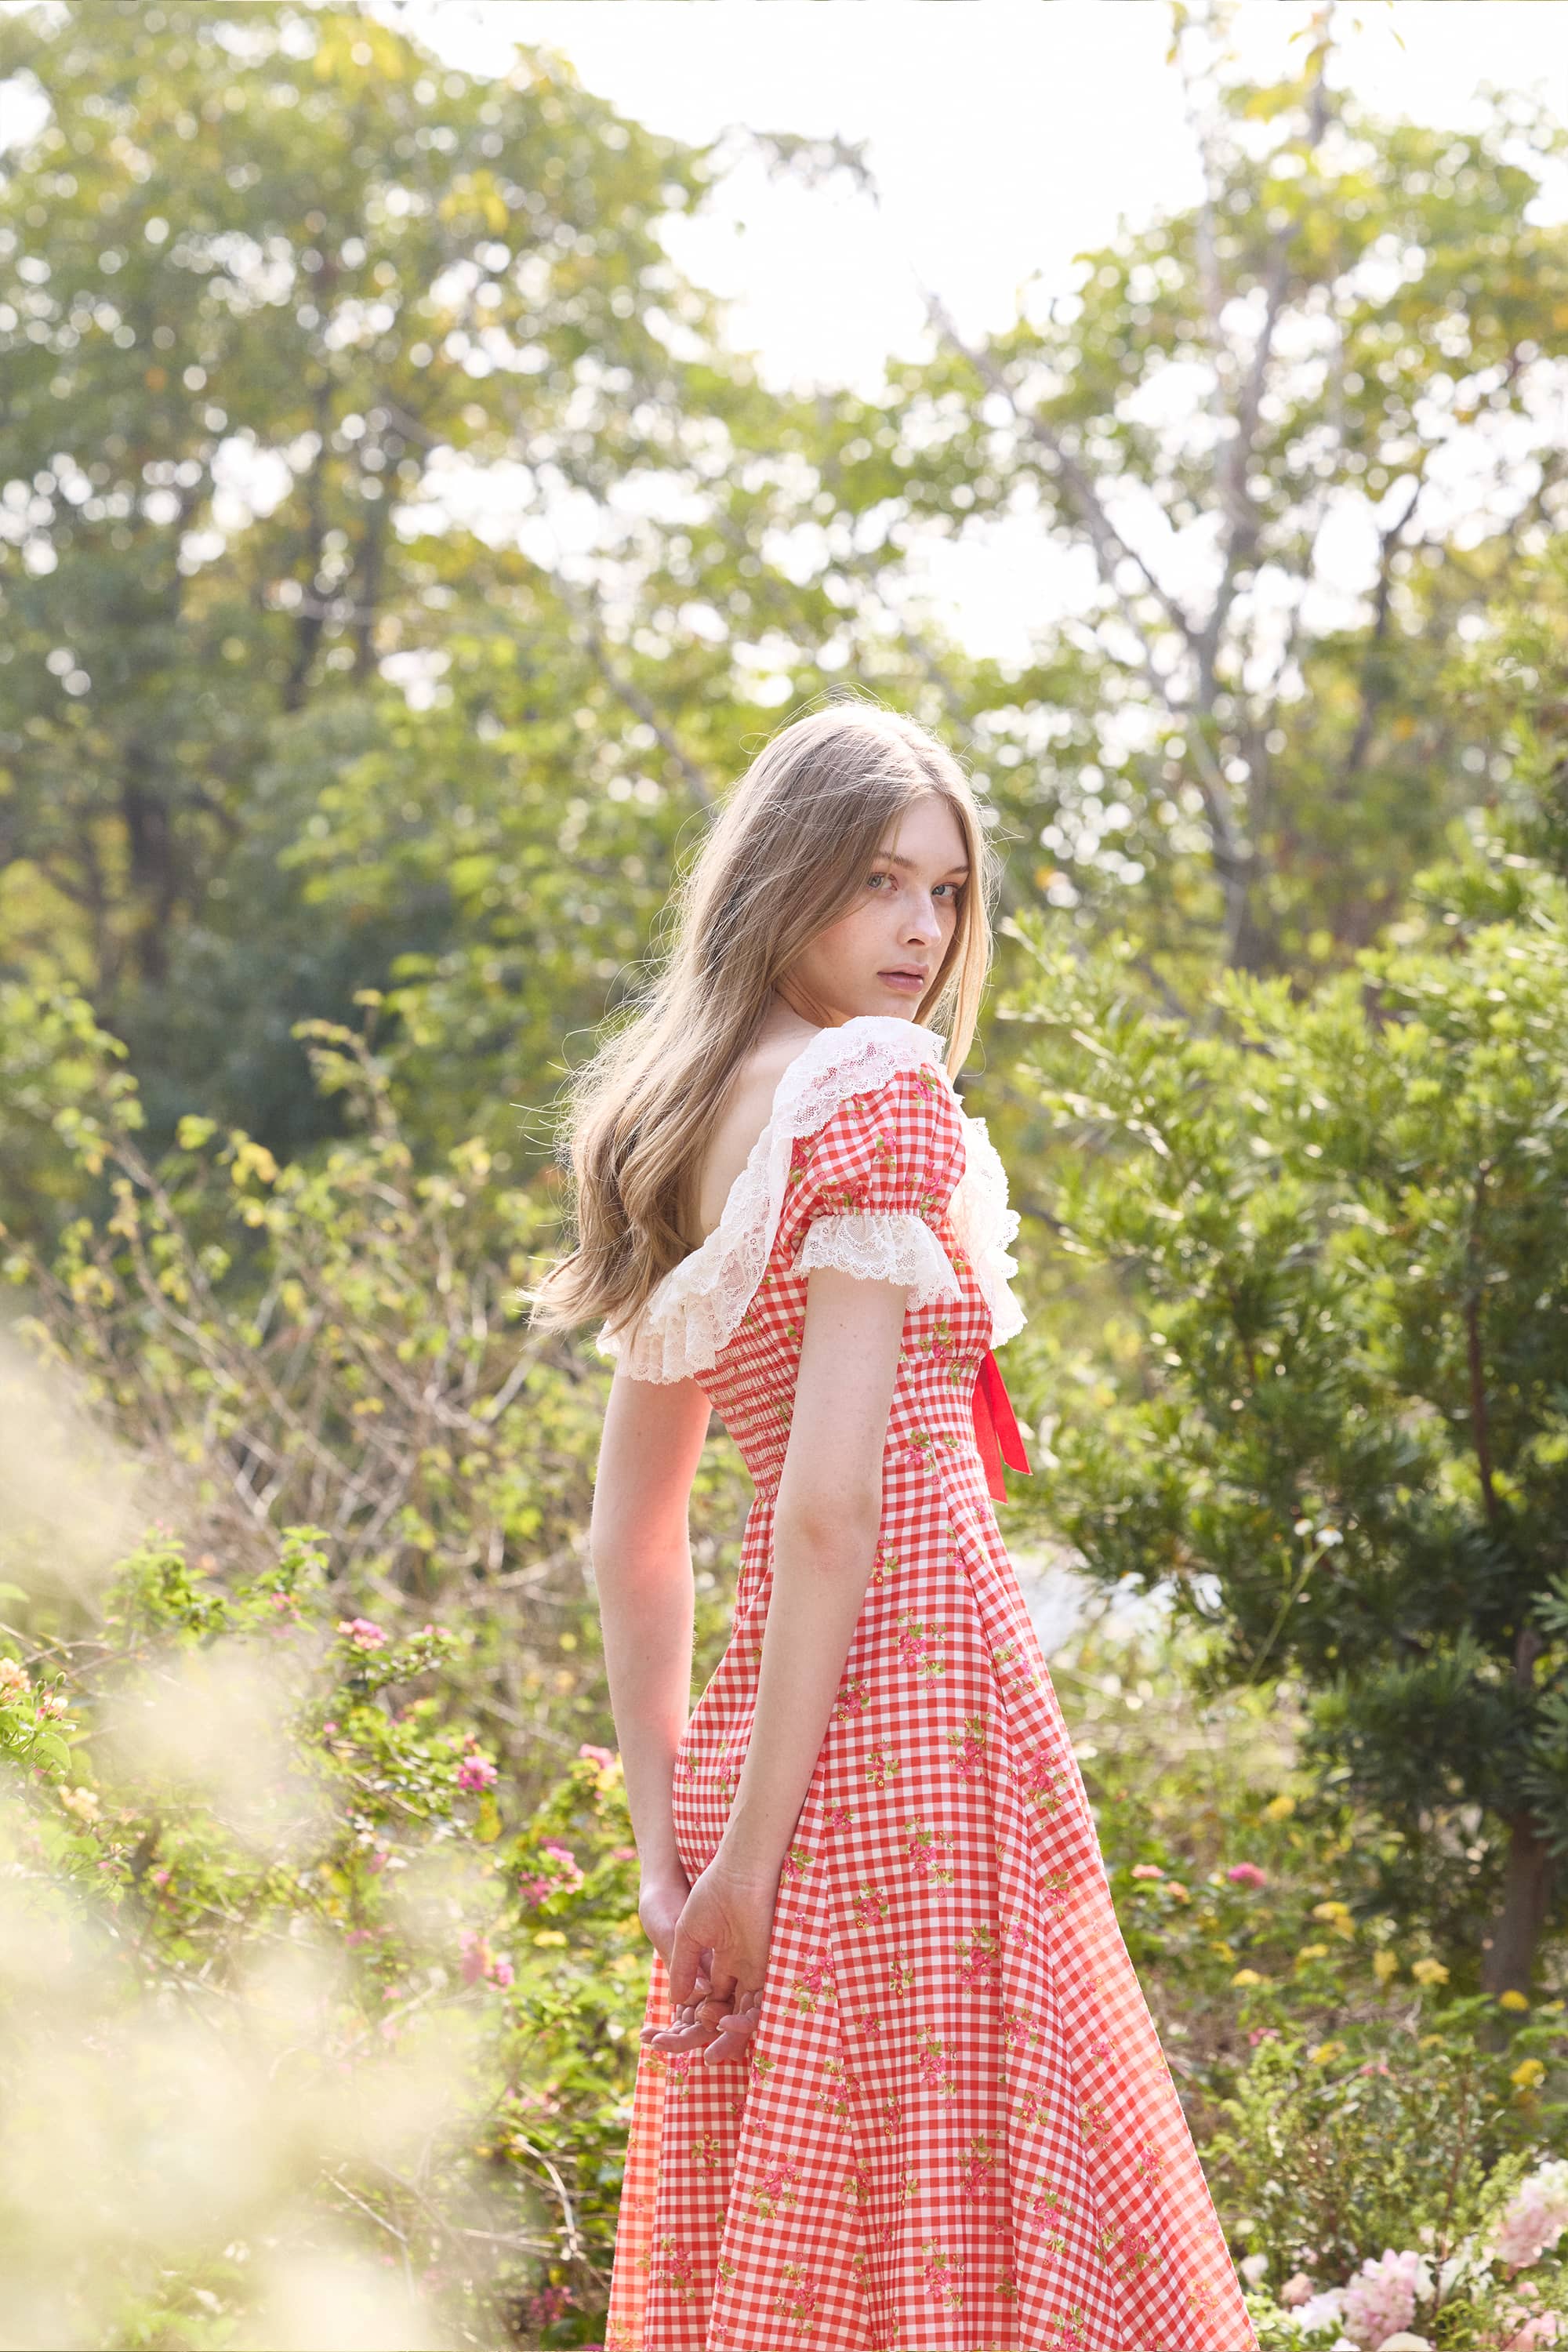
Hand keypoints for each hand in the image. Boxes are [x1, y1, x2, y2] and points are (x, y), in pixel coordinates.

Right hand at [644, 1849, 775, 2066]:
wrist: (738, 1875)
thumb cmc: (711, 1897)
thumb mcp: (687, 1936)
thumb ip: (682, 1968)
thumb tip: (675, 2000)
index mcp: (721, 1960)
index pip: (709, 1999)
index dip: (694, 2018)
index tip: (675, 2032)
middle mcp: (739, 1969)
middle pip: (727, 2013)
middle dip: (711, 2037)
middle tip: (695, 2055)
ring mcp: (753, 1971)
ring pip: (744, 2016)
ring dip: (729, 2038)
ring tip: (711, 2054)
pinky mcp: (767, 1970)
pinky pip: (760, 2005)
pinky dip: (745, 2021)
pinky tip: (726, 2025)